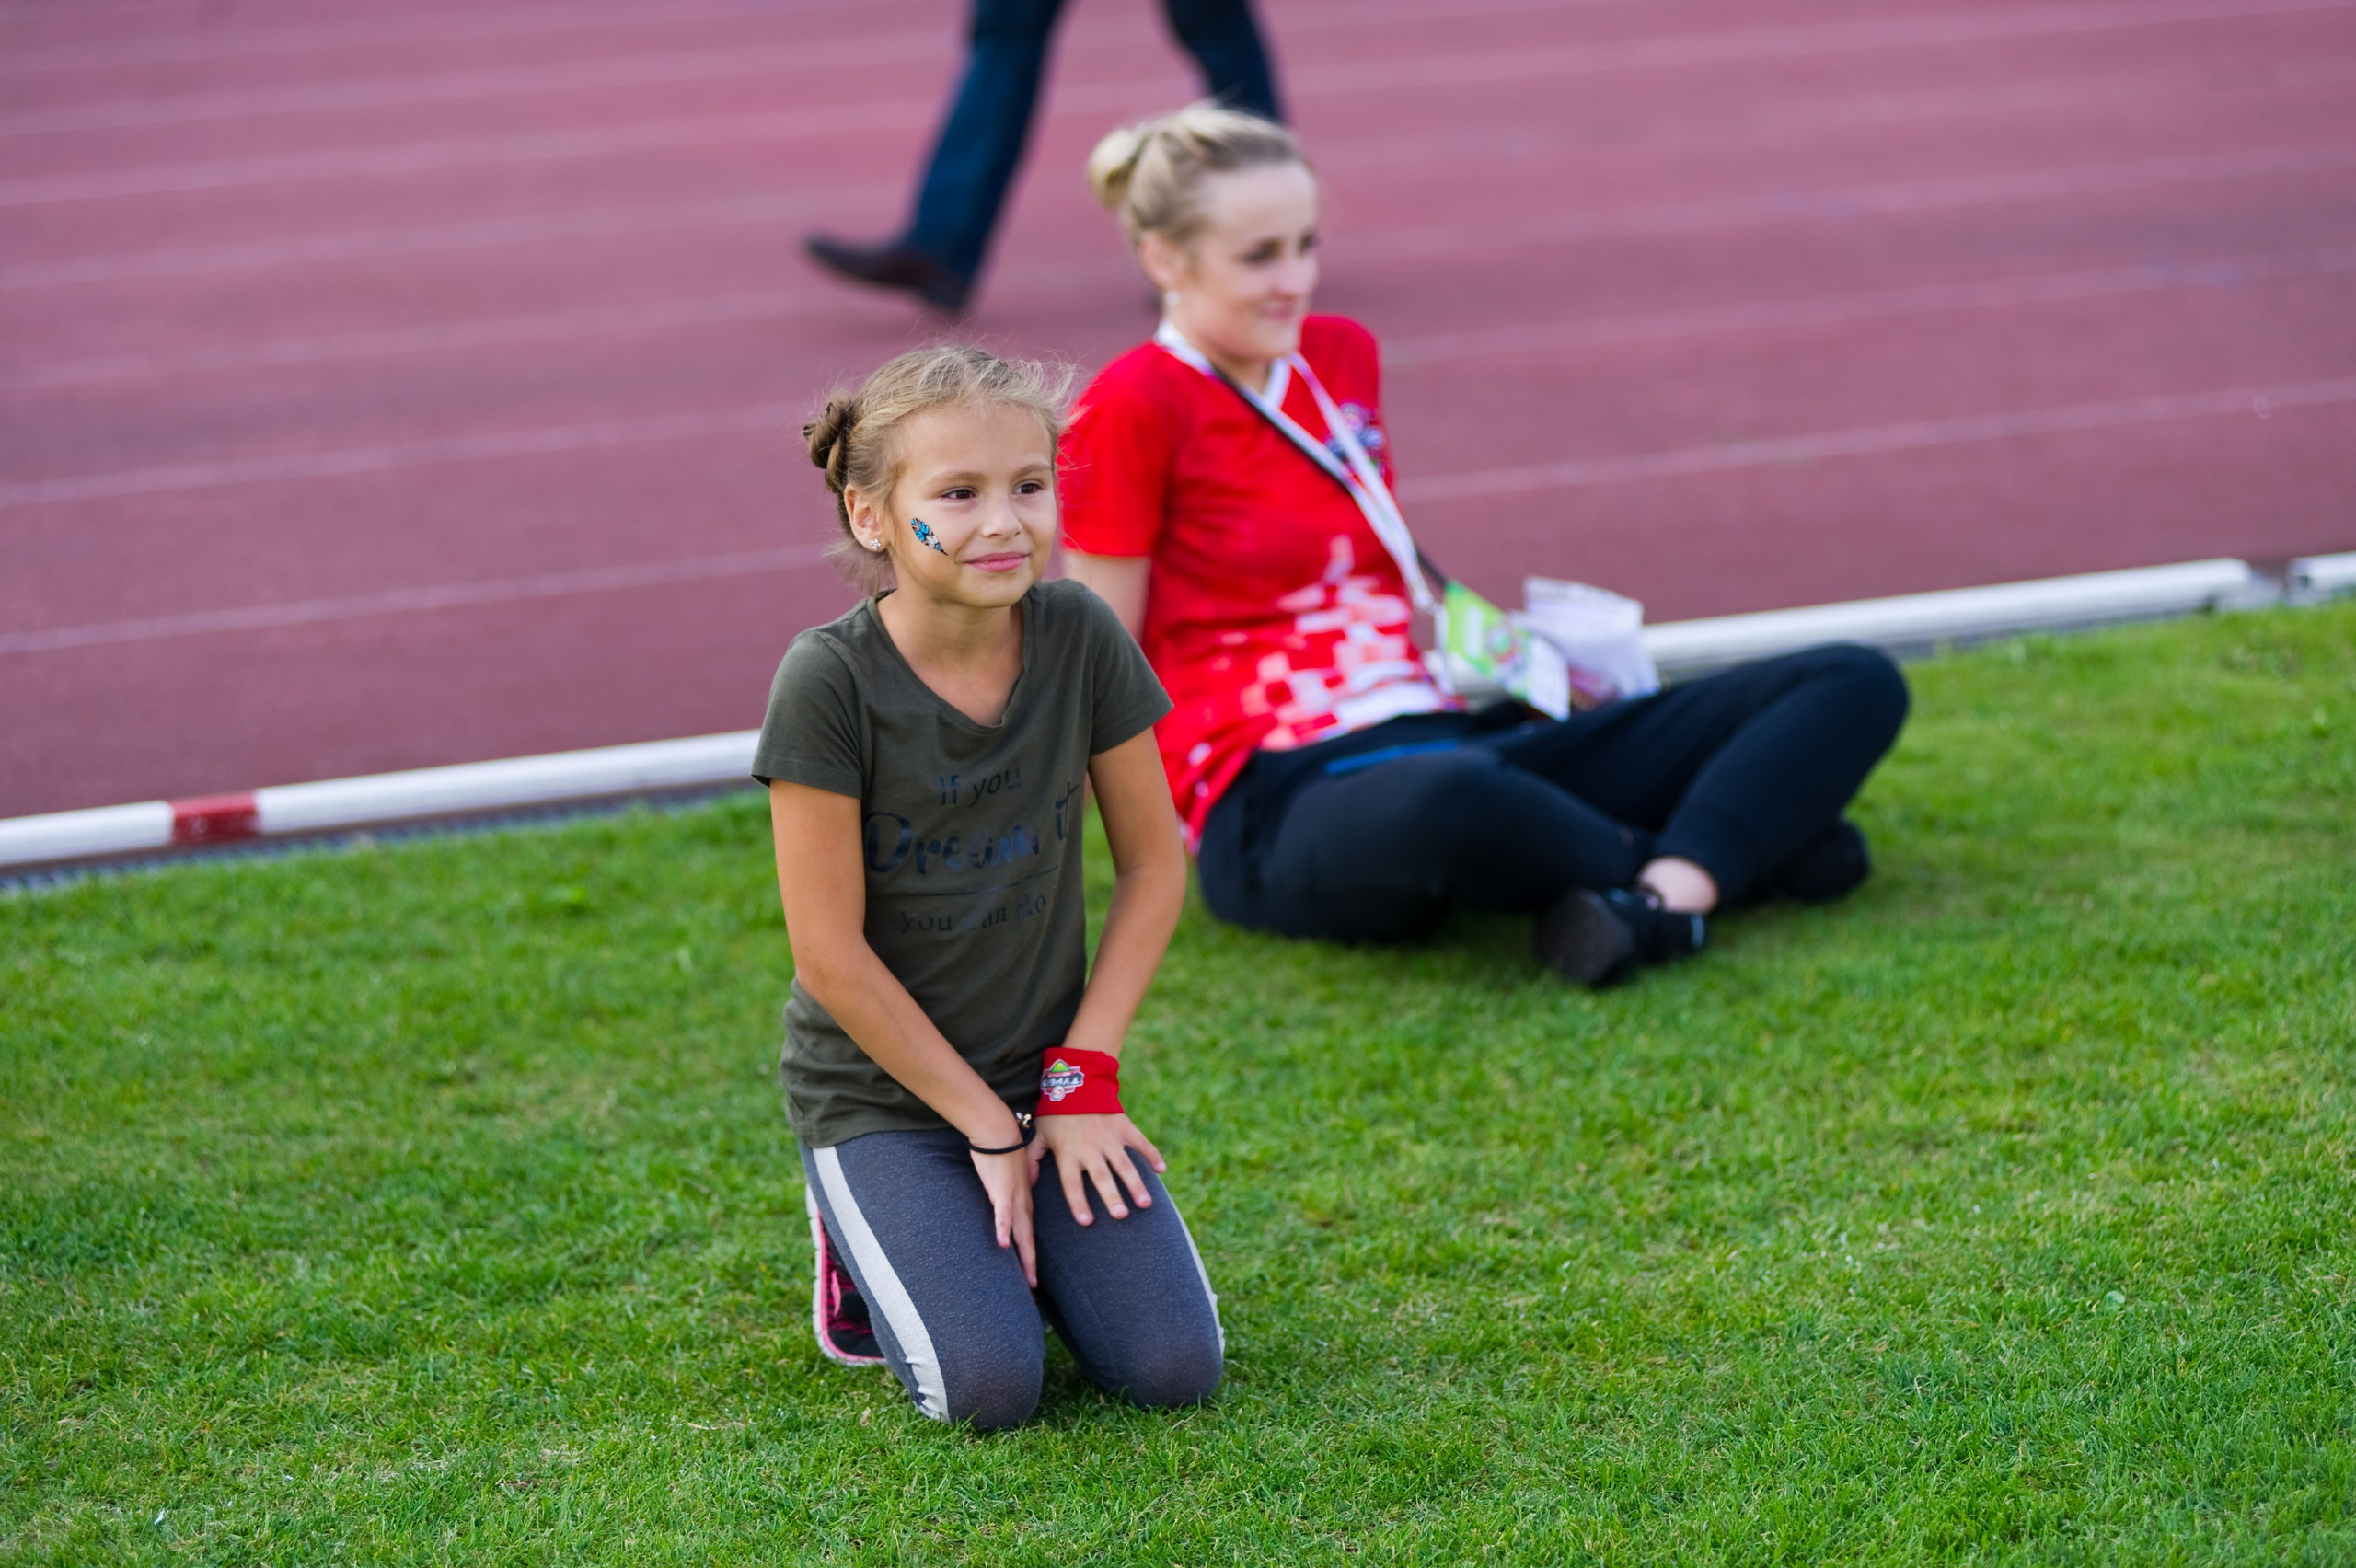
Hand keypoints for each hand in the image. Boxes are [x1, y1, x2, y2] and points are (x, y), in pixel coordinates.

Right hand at [968, 1146, 1036, 1287]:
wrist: (999, 1131)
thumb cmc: (1003, 1152)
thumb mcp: (1009, 1177)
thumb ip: (1010, 1192)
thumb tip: (1009, 1203)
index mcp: (1024, 1201)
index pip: (1028, 1233)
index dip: (1030, 1254)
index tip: (1032, 1275)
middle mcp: (1022, 1203)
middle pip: (1027, 1239)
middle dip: (1030, 1264)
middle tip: (1034, 1286)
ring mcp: (1013, 1198)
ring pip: (1020, 1232)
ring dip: (1024, 1255)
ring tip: (1029, 1277)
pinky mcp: (1001, 1190)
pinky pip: (1002, 1213)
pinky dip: (1003, 1228)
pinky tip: (1002, 1244)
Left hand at [1030, 1114, 1165, 1225]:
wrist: (1076, 1082)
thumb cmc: (1055, 1114)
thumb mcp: (1039, 1134)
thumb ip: (1033, 1159)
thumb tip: (1028, 1184)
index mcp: (1068, 1153)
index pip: (1072, 1183)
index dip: (1078, 1202)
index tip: (1087, 1222)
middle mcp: (1090, 1148)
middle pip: (1102, 1177)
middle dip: (1112, 1196)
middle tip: (1121, 1216)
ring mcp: (1109, 1138)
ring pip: (1124, 1164)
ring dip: (1135, 1184)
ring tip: (1145, 1203)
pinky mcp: (1123, 1127)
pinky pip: (1140, 1142)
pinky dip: (1152, 1155)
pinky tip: (1161, 1170)